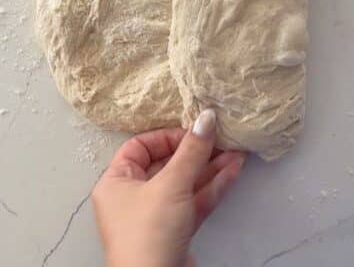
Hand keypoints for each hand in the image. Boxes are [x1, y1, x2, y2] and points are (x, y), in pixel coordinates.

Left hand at [92, 110, 245, 266]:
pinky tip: (233, 171)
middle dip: (197, 152)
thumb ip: (192, 151)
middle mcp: (133, 197)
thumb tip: (205, 118)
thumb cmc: (147, 235)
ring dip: (211, 167)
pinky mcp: (176, 229)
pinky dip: (214, 186)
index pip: (140, 147)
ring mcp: (156, 215)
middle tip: (220, 138)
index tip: (193, 132)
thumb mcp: (170, 184)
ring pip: (186, 183)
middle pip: (168, 164)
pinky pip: (195, 201)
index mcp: (117, 182)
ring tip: (236, 152)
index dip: (168, 137)